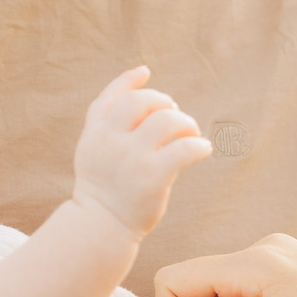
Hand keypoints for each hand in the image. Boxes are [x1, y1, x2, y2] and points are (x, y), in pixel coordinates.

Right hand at [71, 67, 215, 237]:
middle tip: (175, 118)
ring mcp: (132, 158)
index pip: (114, 95)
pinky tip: (203, 150)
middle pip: (144, 102)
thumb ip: (108, 113)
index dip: (131, 80)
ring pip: (167, 121)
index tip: (147, 73)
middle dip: (165, 103)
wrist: (101, 225)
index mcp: (96, 132)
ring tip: (191, 135)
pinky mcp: (152, 177)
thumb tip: (141, 71)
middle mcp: (111, 141)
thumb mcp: (94, 146)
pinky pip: (184, 149)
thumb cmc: (105, 183)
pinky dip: (199, 146)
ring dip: (186, 123)